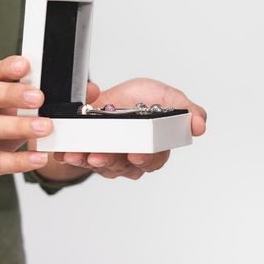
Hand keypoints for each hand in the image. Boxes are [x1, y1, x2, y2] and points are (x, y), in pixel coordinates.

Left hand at [53, 78, 206, 179]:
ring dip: (87, 159)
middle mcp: (130, 159)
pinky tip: (64, 151)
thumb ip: (185, 110)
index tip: (135, 154)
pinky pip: (78, 159)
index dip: (144, 159)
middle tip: (100, 156)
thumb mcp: (167, 97)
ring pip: (98, 165)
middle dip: (110, 161)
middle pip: (122, 166)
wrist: (110, 97)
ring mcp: (107, 159)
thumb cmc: (139, 100)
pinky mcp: (86, 154)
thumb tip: (199, 125)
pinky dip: (69, 155)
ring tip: (79, 153)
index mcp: (152, 148)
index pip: (152, 160)